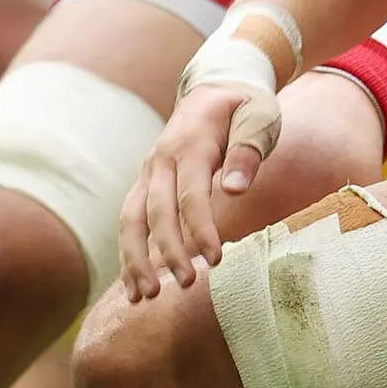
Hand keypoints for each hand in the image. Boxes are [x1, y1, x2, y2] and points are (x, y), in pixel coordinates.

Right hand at [121, 82, 273, 298]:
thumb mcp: (258, 115)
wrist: (212, 89)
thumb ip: (248, 149)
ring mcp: (147, 174)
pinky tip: (133, 290)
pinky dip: (128, 257)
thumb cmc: (243, 107)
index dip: (201, 228)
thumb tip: (237, 188)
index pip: (191, 193)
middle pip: (155, 212)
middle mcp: (160, 160)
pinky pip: (129, 225)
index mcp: (190, 144)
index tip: (215, 260)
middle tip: (186, 284)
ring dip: (135, 260)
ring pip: (130, 221)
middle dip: (167, 251)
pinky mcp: (144, 187)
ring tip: (143, 298)